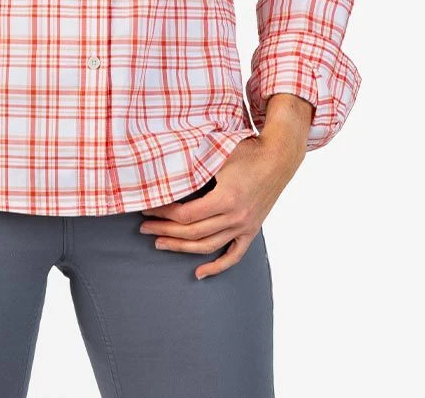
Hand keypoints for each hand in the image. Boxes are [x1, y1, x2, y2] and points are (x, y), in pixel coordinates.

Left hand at [138, 133, 305, 279]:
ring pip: (208, 246)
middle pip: (193, 232)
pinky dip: (217, 267)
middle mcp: (236, 217)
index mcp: (226, 198)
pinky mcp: (252, 230)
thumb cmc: (247, 151)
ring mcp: (245, 226)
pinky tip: (199, 273)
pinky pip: (234, 255)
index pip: (186, 214)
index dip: (163, 213)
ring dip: (181, 247)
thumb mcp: (219, 154)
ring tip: (160, 243)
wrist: (279, 157)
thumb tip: (165, 174)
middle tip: (145, 228)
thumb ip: (195, 167)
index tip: (147, 208)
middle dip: (165, 231)